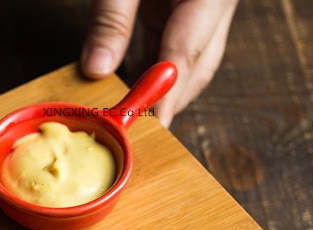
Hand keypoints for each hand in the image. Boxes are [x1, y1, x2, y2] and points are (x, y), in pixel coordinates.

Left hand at [80, 0, 239, 125]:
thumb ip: (113, 17)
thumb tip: (96, 68)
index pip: (187, 55)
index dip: (164, 99)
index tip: (146, 129)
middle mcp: (216, 0)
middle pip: (195, 66)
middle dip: (166, 103)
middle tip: (135, 133)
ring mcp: (204, 2)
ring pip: (188, 59)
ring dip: (158, 89)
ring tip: (129, 117)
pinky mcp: (186, 1)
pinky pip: (173, 42)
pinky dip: (151, 67)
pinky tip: (129, 86)